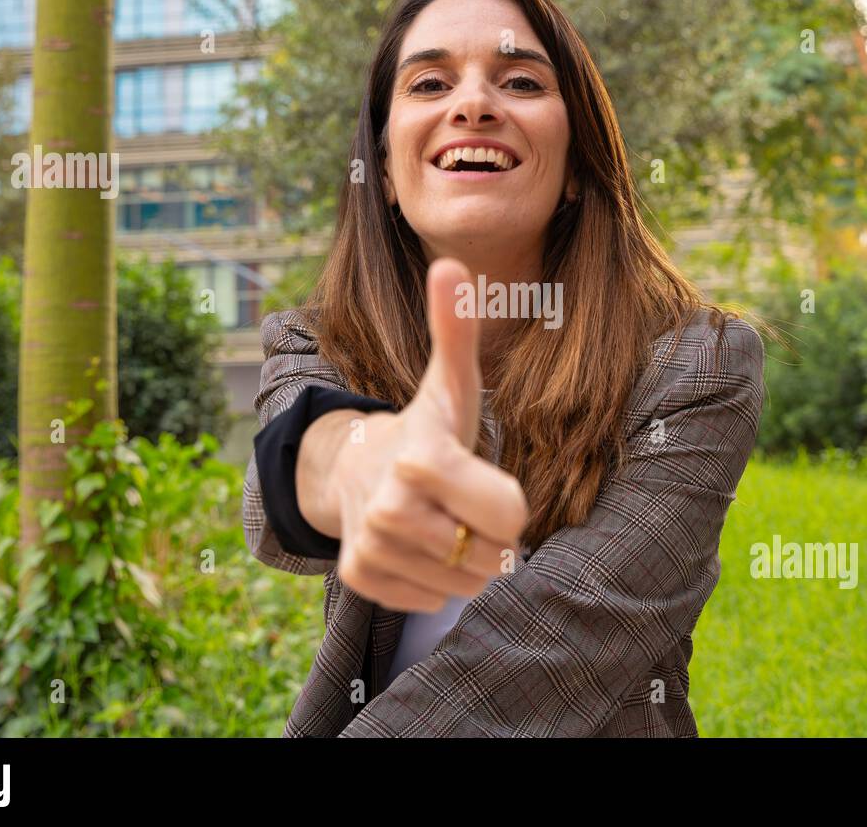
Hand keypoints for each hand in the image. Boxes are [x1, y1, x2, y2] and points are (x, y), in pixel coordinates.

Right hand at [327, 258, 528, 612]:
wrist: (358, 468)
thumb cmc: (427, 428)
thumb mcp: (449, 384)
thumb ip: (456, 331)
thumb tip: (450, 265)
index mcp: (424, 458)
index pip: (509, 515)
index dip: (508, 504)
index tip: (485, 482)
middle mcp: (391, 506)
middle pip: (490, 556)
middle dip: (488, 536)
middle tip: (462, 505)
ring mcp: (372, 545)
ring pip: (464, 584)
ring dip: (465, 561)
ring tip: (442, 523)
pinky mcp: (361, 577)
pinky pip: (431, 600)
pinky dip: (434, 582)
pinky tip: (418, 546)